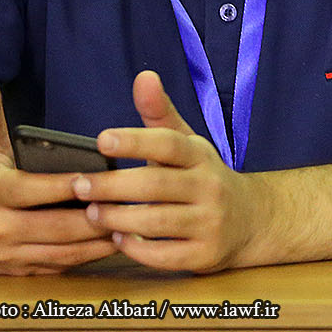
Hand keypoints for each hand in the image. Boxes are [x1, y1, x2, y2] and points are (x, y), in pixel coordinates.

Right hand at [0, 70, 115, 273]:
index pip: (37, 191)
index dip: (70, 186)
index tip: (100, 178)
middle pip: (57, 227)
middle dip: (95, 216)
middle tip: (133, 203)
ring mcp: (7, 256)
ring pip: (62, 253)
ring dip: (98, 241)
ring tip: (133, 223)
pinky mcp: (15, 273)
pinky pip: (57, 268)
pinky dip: (86, 258)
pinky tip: (115, 243)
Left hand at [72, 71, 266, 272]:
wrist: (251, 220)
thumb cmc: (204, 178)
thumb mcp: (188, 144)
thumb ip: (160, 114)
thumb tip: (144, 76)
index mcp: (201, 157)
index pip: (169, 144)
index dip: (135, 140)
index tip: (101, 139)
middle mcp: (210, 187)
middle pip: (156, 186)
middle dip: (112, 186)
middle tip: (79, 185)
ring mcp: (210, 223)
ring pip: (156, 222)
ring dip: (117, 219)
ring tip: (91, 213)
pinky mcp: (205, 254)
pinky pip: (164, 255)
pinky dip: (136, 249)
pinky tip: (118, 239)